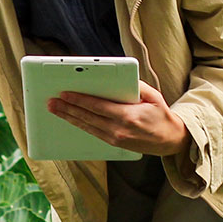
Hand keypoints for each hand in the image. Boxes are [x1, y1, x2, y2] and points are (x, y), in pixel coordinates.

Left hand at [46, 81, 191, 156]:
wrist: (171, 140)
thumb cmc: (161, 115)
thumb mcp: (153, 96)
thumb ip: (136, 86)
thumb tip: (119, 77)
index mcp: (128, 116)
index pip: (98, 107)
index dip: (79, 100)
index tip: (65, 94)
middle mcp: (119, 130)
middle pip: (87, 117)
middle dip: (67, 109)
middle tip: (51, 102)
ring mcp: (115, 139)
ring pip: (87, 126)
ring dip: (69, 118)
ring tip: (55, 109)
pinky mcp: (114, 144)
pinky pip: (92, 133)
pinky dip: (79, 124)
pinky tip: (70, 118)